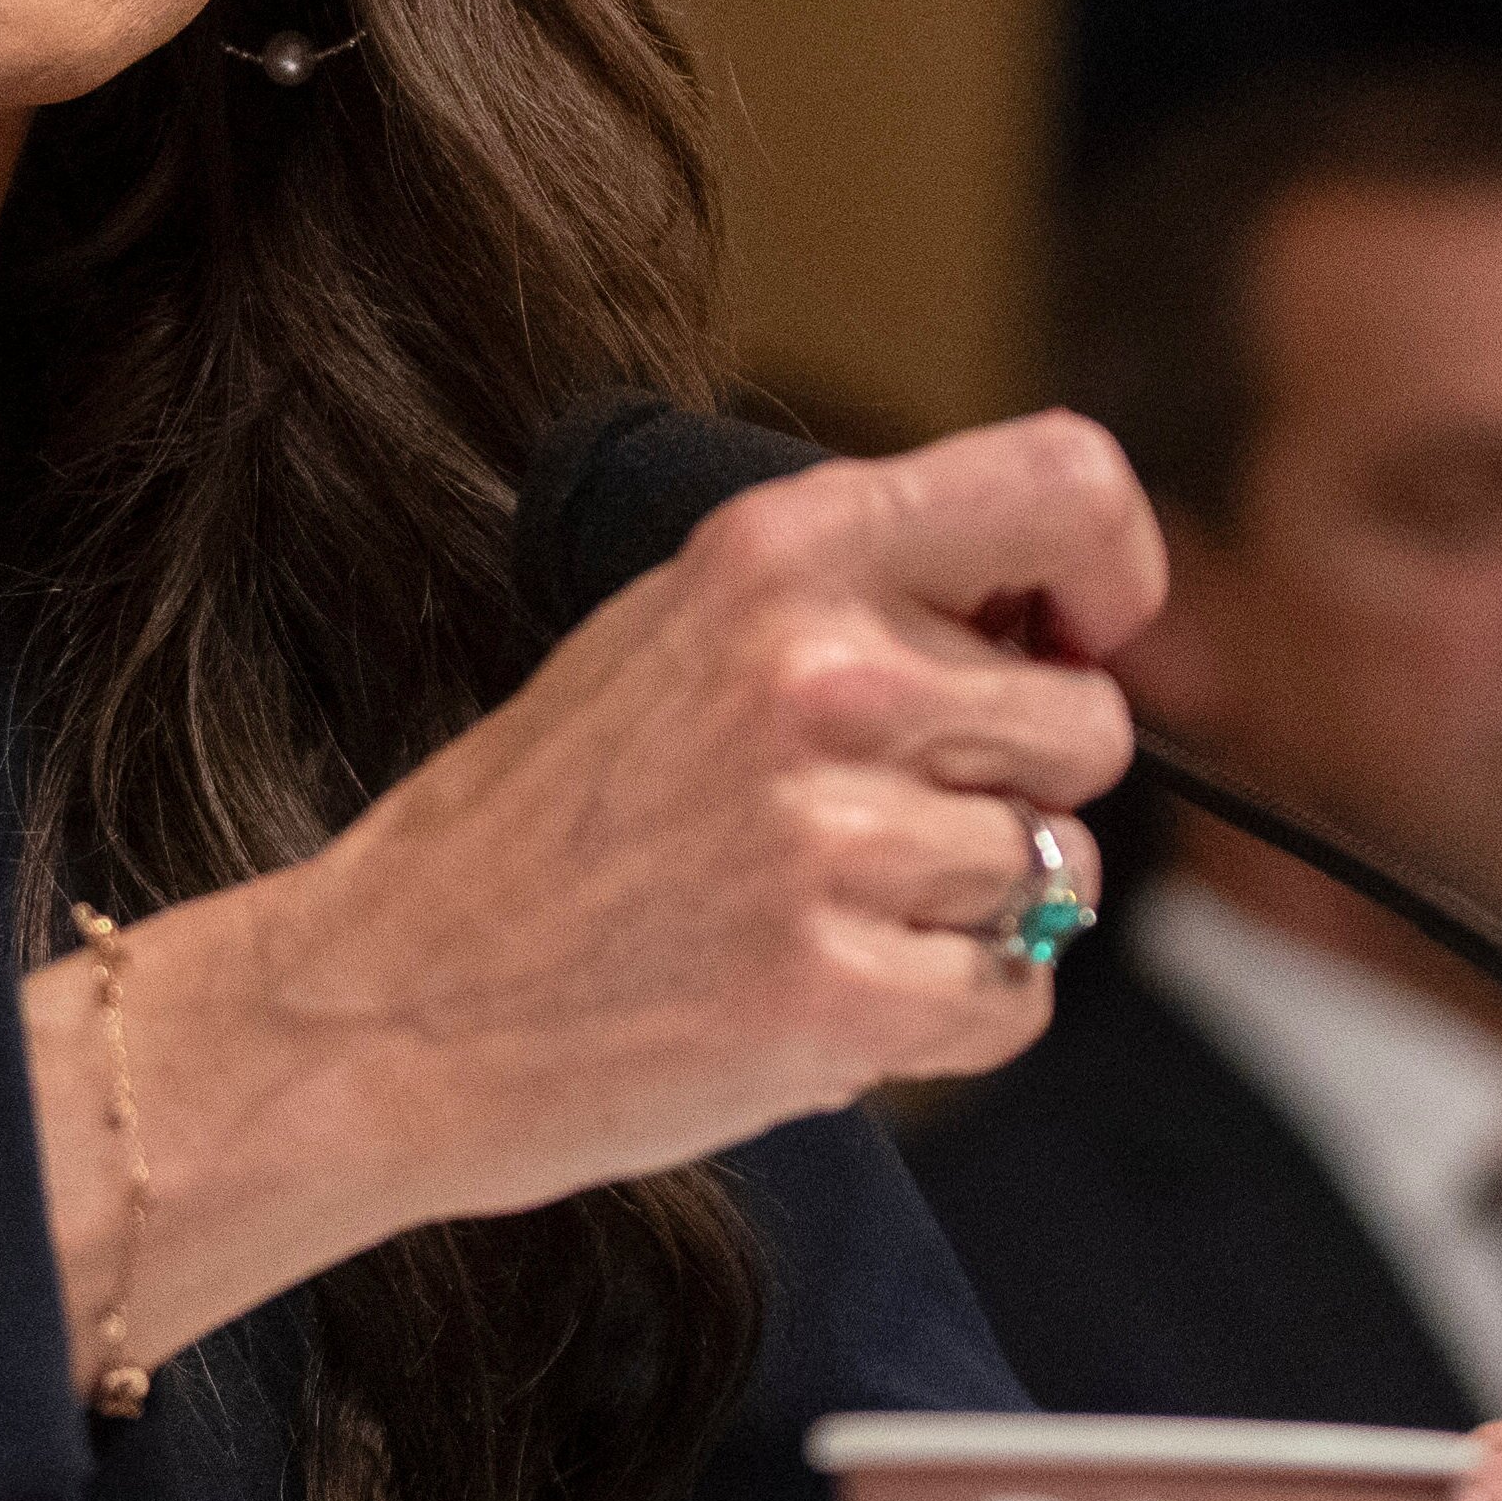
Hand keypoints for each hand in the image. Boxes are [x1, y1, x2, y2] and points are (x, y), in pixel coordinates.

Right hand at [277, 409, 1159, 1213]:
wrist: (388, 1001)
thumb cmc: (533, 827)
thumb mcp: (671, 631)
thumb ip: (855, 598)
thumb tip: (1058, 620)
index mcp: (777, 553)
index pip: (1065, 483)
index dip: (1113, 569)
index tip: (1079, 634)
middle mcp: (818, 672)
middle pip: (1086, 723)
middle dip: (1015, 788)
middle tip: (877, 822)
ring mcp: (829, 835)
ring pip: (1057, 872)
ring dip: (966, 913)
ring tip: (815, 911)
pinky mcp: (838, 990)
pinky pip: (1015, 997)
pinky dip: (944, 1016)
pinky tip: (823, 990)